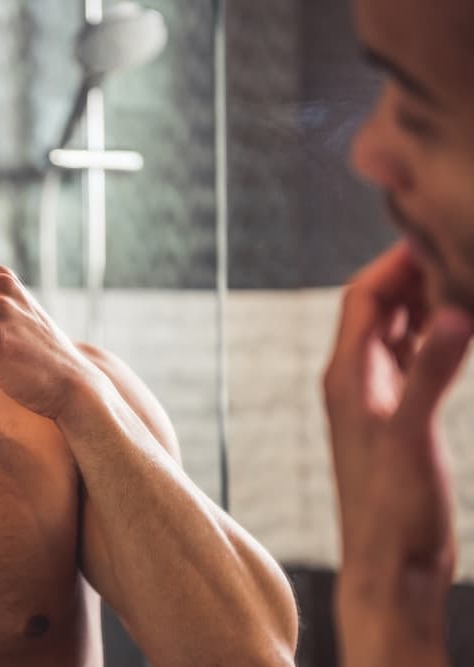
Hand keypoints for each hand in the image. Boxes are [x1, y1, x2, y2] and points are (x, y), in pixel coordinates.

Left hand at [323, 243, 472, 657]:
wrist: (390, 567)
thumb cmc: (391, 509)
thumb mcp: (411, 436)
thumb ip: (430, 373)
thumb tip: (456, 311)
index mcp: (346, 376)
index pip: (362, 298)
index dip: (394, 263)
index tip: (434, 234)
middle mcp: (352, 381)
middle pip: (376, 309)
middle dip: (411, 277)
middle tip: (457, 250)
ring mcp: (373, 401)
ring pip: (394, 334)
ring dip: (423, 305)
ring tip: (462, 280)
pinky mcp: (394, 420)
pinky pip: (409, 362)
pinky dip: (432, 339)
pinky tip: (459, 332)